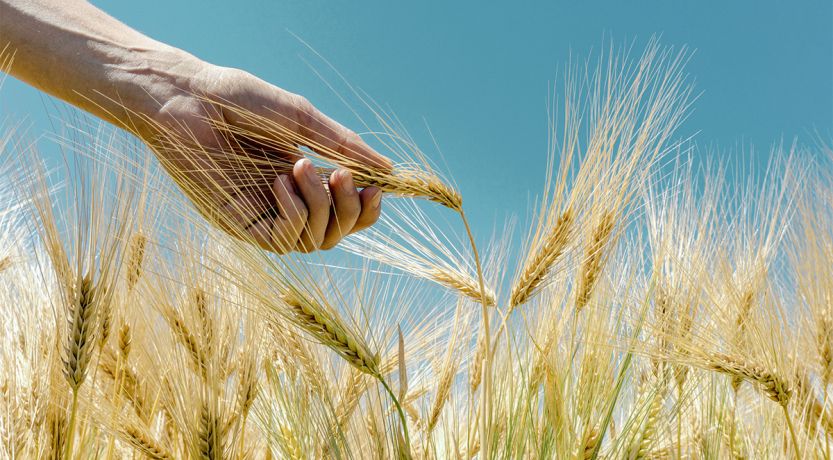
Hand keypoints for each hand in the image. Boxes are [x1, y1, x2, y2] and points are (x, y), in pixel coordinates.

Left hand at [144, 62, 391, 253]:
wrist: (185, 97)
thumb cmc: (237, 100)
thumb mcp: (301, 119)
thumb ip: (343, 144)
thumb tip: (388, 169)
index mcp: (304, 179)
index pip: (346, 212)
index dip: (366, 209)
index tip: (376, 187)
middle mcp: (287, 203)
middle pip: (336, 233)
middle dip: (349, 210)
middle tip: (342, 175)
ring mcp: (264, 216)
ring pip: (314, 241)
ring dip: (321, 207)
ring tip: (303, 165)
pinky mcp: (239, 224)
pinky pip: (282, 240)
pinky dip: (292, 215)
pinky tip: (281, 183)